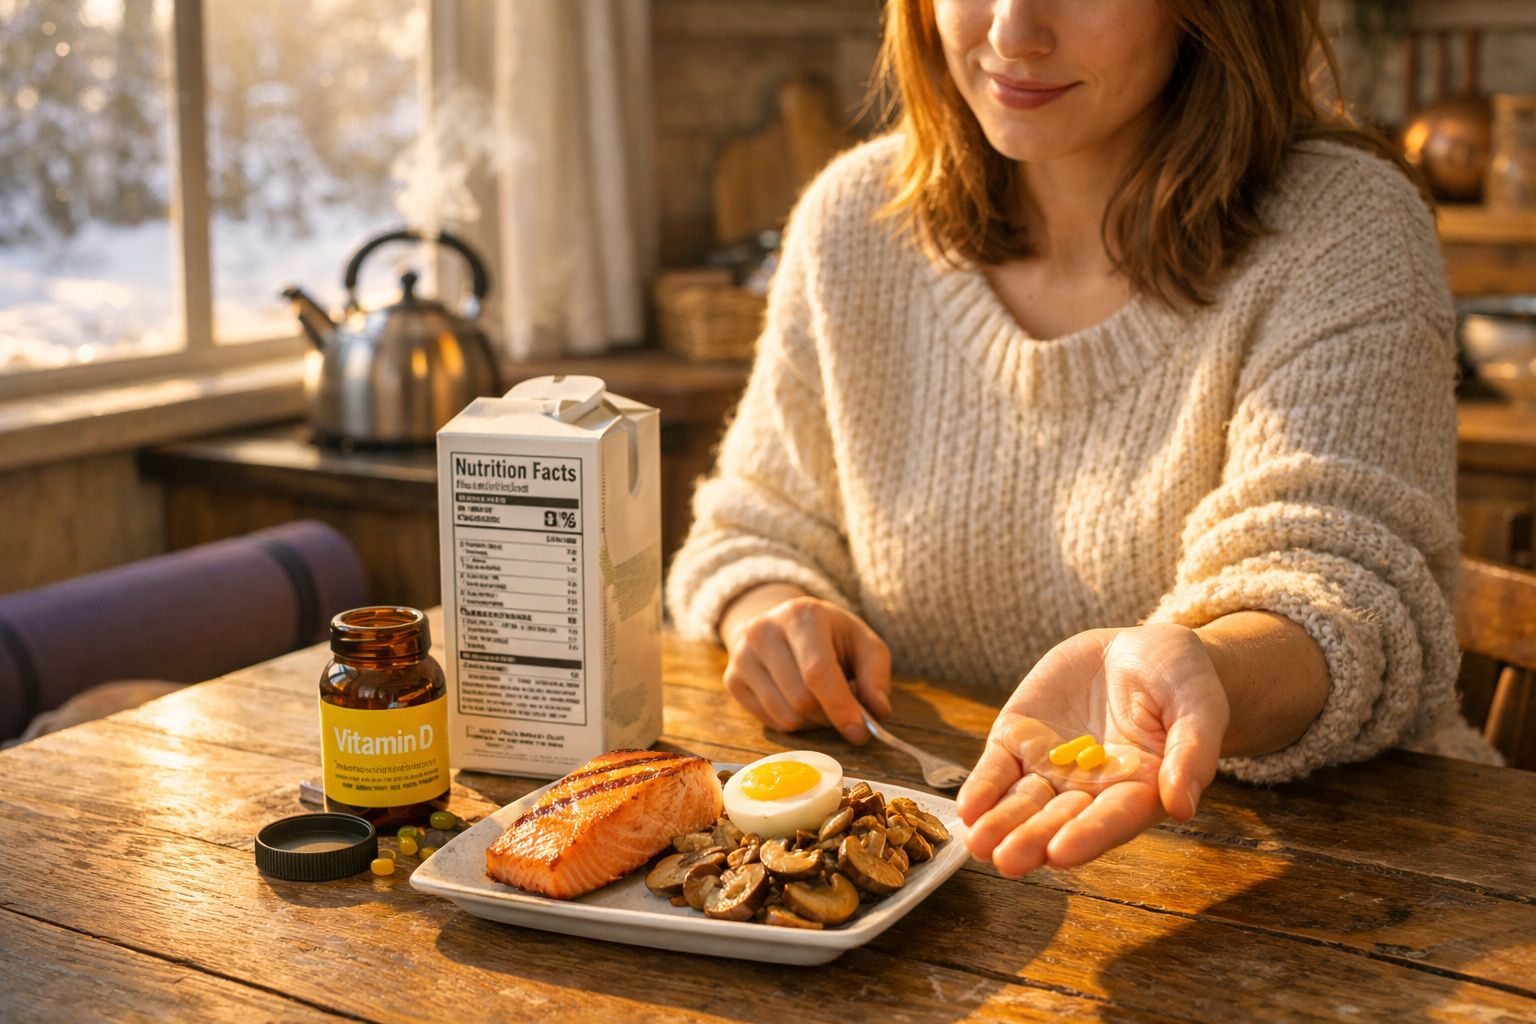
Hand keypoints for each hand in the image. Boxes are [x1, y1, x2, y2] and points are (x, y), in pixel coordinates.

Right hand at [721, 591, 891, 743]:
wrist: (781, 623)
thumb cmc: (830, 636)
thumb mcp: (862, 642)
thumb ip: (876, 674)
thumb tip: (878, 711)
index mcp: (801, 615)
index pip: (818, 672)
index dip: (841, 707)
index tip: (860, 733)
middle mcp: (764, 630)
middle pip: (801, 699)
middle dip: (829, 716)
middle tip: (843, 711)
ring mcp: (742, 655)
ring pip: (785, 715)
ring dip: (812, 722)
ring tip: (821, 703)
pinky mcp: (732, 679)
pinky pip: (769, 721)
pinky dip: (792, 722)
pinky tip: (798, 701)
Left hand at [956, 623, 1228, 875]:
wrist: (1140, 652)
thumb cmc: (1181, 683)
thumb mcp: (1199, 706)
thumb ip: (1192, 753)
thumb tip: (1182, 805)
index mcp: (1138, 791)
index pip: (1112, 819)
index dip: (1087, 836)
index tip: (1062, 853)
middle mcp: (1090, 790)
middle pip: (1059, 820)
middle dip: (1032, 839)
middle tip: (1008, 860)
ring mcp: (1050, 768)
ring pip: (1021, 803)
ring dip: (999, 824)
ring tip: (979, 845)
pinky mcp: (1019, 740)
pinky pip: (996, 769)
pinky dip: (980, 787)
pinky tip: (966, 808)